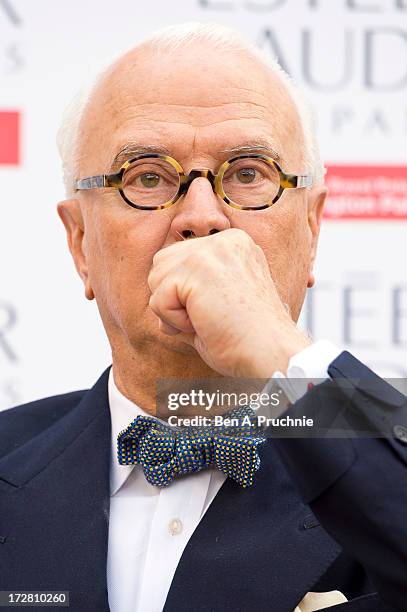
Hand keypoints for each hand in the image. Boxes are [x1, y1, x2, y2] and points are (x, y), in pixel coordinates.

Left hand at [148, 229, 310, 376]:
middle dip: (172, 298)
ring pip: (156, 278)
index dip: (185, 295)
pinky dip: (174, 321)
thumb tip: (156, 300)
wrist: (271, 354)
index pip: (180, 260)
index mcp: (234, 245)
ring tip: (206, 320)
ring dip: (172, 310)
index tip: (216, 312)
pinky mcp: (199, 267)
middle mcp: (225, 240)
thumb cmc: (249, 339)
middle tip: (206, 319)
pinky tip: (204, 324)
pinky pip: (159, 298)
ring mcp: (212, 250)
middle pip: (162, 263)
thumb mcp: (219, 305)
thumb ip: (188, 295)